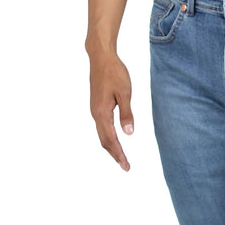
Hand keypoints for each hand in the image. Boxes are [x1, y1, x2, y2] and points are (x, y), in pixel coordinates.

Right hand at [88, 51, 133, 170]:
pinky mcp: (97, 107)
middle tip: (125, 166)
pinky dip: (108, 138)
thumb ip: (127, 114)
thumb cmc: (114, 72)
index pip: (111, 139)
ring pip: (102, 135)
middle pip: (104, 141)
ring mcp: (95, 110)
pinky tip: (115, 141)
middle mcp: (96, 114)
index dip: (119, 154)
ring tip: (121, 158)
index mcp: (102, 113)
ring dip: (111, 148)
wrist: (101, 57)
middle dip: (115, 155)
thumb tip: (128, 134)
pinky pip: (101, 128)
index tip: (126, 165)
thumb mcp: (125, 93)